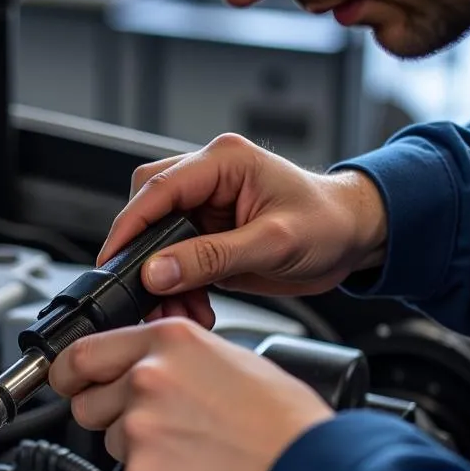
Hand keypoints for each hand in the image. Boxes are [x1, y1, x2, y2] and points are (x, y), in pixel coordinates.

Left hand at [49, 317, 333, 470]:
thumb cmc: (285, 424)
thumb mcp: (230, 359)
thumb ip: (174, 360)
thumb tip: (143, 369)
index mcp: (167, 342)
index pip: (81, 353)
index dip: (70, 375)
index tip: (70, 384)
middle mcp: (147, 379)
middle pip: (87, 406)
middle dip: (112, 423)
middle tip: (160, 434)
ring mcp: (140, 429)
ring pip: (111, 451)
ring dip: (140, 462)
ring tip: (192, 460)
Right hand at [104, 133, 388, 327]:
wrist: (355, 239)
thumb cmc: (330, 224)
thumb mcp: (272, 243)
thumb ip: (211, 257)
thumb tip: (158, 271)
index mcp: (223, 162)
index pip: (156, 188)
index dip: (129, 226)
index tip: (114, 260)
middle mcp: (209, 179)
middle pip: (147, 210)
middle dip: (143, 256)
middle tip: (148, 293)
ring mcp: (207, 207)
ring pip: (157, 240)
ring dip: (161, 280)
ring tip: (179, 308)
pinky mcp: (208, 235)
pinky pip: (175, 260)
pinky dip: (177, 288)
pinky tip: (193, 305)